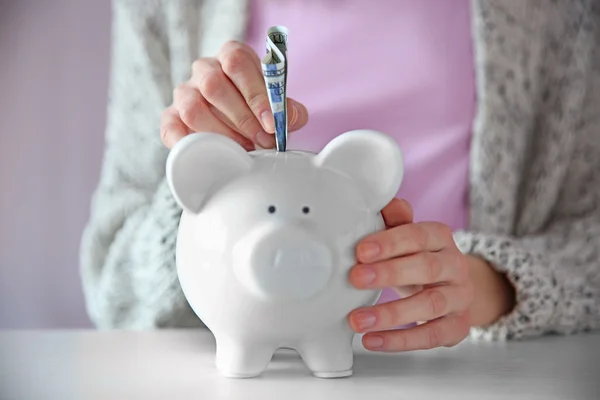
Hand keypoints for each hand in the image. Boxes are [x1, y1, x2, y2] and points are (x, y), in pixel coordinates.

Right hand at [160, 41, 308, 149]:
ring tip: (244, 150)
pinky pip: (172, 127)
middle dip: (242, 119)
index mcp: (231, 56)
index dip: (255, 94)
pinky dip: (187, 142)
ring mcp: (185, 92)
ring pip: (192, 108)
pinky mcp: (172, 116)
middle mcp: (205, 69)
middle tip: (263, 142)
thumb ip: (288, 110)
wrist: (238, 126)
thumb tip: (291, 116)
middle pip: (213, 84)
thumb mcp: (277, 106)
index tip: (272, 123)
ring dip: (221, 134)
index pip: (236, 62)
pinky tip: (208, 154)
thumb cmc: (258, 112)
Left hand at [347, 198, 514, 351]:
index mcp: (441, 237)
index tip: (361, 251)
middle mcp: (456, 265)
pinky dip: (400, 341)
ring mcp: (460, 298)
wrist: (452, 288)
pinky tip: (372, 341)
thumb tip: (380, 203)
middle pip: (427, 267)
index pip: (419, 235)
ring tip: (357, 320)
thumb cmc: (417, 258)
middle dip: (389, 273)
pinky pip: (432, 336)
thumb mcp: (406, 238)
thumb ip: (393, 220)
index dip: (390, 242)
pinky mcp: (458, 327)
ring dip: (391, 314)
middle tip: (356, 279)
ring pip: (431, 305)